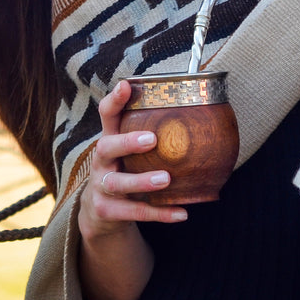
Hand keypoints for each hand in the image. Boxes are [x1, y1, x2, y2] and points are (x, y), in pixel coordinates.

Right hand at [77, 80, 187, 244]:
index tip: (126, 85)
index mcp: (109, 141)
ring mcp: (101, 187)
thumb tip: (198, 112)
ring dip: (142, 181)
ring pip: (118, 183)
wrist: (100, 213)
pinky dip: (159, 214)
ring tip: (166, 179)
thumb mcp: (129, 152)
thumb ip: (151, 135)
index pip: (106, 115)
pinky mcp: (107, 211)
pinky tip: (182, 214)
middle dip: (127, 143)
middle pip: (106, 147)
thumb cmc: (125, 171)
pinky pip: (134, 212)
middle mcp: (101, 162)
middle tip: (152, 139)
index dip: (114, 100)